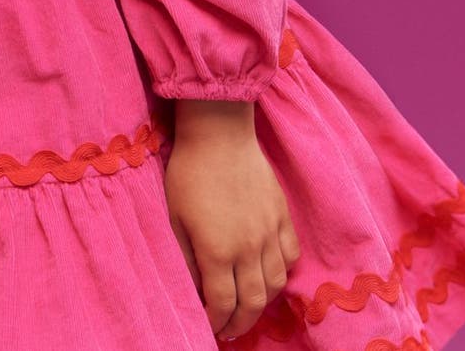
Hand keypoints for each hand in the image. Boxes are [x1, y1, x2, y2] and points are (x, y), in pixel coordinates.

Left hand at [165, 101, 300, 339]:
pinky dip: (282, 273)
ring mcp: (271, 232)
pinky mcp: (283, 216)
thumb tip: (191, 288)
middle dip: (241, 322)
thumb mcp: (173, 218)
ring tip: (249, 308)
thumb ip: (184, 257)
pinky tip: (269, 275)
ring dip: (262, 302)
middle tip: (230, 330)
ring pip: (276, 284)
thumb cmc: (188, 173)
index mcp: (218, 250)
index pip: (222, 302)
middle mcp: (250, 248)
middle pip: (253, 301)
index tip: (209, 328)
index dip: (216, 321)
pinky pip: (291, 256)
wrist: (219, 134)